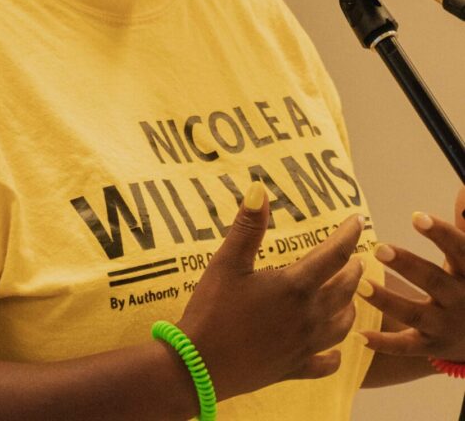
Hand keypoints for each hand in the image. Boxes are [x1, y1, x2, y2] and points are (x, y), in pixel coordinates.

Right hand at [177, 181, 363, 400]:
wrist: (200, 366)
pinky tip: (335, 352)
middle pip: (345, 289)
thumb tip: (260, 189)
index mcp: (295, 286)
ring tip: (349, 296)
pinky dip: (336, 355)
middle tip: (355, 257)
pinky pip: (327, 363)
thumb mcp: (227, 262)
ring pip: (343, 325)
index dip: (348, 235)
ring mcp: (305, 346)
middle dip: (353, 270)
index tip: (357, 220)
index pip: (334, 255)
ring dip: (350, 306)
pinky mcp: (296, 369)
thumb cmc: (213, 309)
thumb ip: (247, 226)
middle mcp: (309, 316)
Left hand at [358, 187, 464, 362]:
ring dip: (387, 300)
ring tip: (360, 284)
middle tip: (379, 248)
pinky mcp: (431, 346)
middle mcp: (458, 299)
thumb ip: (463, 226)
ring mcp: (444, 325)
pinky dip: (384, 344)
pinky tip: (358, 334)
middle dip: (408, 265)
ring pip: (415, 314)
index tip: (416, 216)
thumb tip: (462, 190)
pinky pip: (406, 347)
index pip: (459, 249)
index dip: (440, 233)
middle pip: (433, 281)